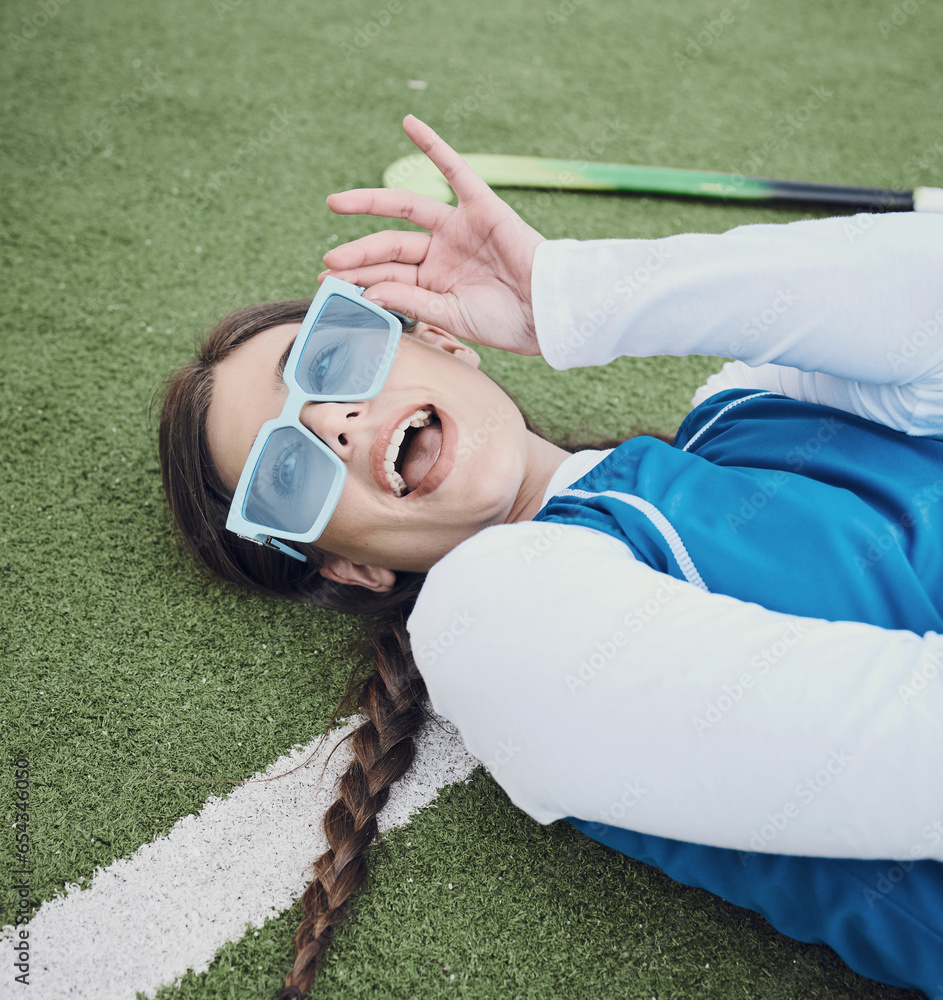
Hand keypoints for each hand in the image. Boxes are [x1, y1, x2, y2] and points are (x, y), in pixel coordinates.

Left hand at [320, 115, 545, 355]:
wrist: (548, 311)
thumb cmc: (505, 321)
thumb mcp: (449, 315)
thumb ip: (410, 300)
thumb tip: (368, 292)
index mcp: (433, 282)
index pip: (387, 275)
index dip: (358, 279)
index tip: (328, 285)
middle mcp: (441, 252)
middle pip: (389, 245)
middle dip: (358, 253)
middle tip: (330, 261)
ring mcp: (458, 227)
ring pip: (406, 208)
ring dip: (370, 203)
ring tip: (335, 203)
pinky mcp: (481, 205)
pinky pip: (455, 168)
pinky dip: (433, 145)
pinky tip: (409, 123)